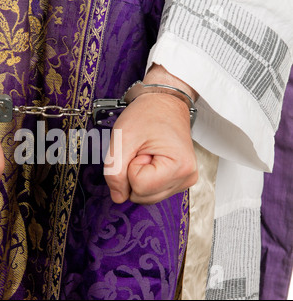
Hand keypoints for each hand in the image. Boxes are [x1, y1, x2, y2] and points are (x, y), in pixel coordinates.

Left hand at [104, 65, 197, 203]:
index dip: (130, 168)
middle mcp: (187, 177)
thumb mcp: (123, 138)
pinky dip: (145, 177)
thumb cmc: (147, 114)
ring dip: (138, 176)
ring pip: (146, 196)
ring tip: (146, 153)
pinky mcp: (179, 180)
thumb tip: (117, 197)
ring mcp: (184, 180)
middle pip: (143, 196)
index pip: (138, 187)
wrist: (164, 102)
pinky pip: (152, 191)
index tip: (140, 149)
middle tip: (142, 150)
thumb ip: (114, 171)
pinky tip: (151, 159)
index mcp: (179, 167)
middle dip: (133, 174)